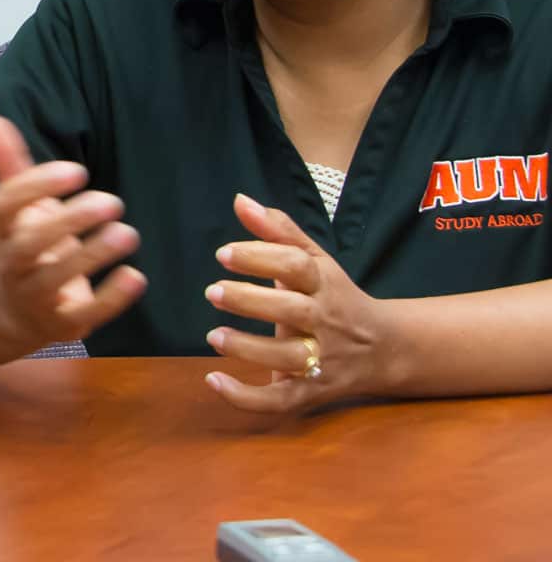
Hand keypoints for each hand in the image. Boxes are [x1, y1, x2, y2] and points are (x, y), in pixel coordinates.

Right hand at [0, 117, 146, 350]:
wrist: (12, 311)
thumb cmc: (22, 245)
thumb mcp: (14, 207)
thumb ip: (6, 163)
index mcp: (4, 228)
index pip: (7, 204)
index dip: (37, 186)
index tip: (77, 170)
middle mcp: (15, 263)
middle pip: (30, 244)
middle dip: (69, 221)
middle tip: (112, 201)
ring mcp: (37, 296)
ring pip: (58, 278)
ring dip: (94, 255)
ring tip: (128, 233)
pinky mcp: (64, 323)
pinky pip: (86, 314)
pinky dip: (111, 298)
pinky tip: (135, 276)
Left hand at [203, 193, 386, 412]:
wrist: (387, 349)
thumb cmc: (336, 297)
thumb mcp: (316, 261)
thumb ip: (278, 232)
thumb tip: (239, 200)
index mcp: (326, 285)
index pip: (297, 266)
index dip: (261, 258)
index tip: (223, 254)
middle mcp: (327, 322)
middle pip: (293, 311)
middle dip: (252, 301)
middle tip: (213, 292)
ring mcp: (322, 360)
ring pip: (288, 358)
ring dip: (248, 349)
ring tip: (213, 335)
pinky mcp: (312, 392)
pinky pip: (281, 400)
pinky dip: (247, 397)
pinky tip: (214, 382)